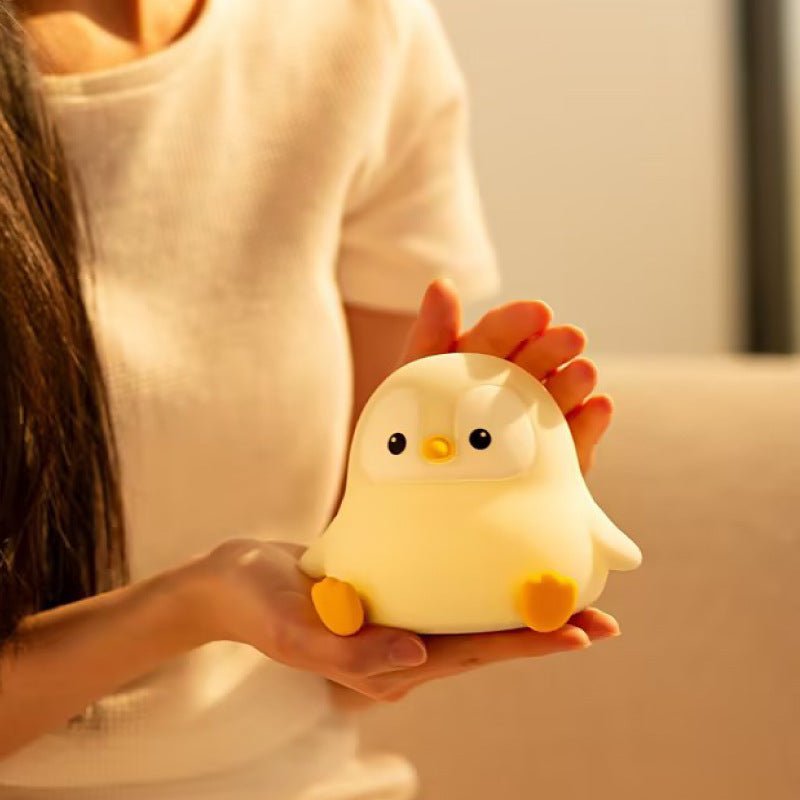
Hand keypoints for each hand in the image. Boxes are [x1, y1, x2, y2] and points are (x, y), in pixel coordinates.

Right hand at [176, 540, 618, 704]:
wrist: (230, 582)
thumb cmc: (255, 605)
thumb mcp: (292, 627)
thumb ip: (349, 651)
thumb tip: (418, 659)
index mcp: (388, 667)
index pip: (471, 656)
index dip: (528, 645)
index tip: (582, 632)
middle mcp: (403, 650)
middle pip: (485, 640)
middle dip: (542, 627)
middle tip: (602, 611)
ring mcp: (399, 623)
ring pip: (471, 614)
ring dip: (518, 599)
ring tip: (566, 579)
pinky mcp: (392, 595)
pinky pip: (446, 587)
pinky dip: (481, 574)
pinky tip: (502, 556)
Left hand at [402, 280, 612, 472]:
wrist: (425, 501)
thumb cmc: (411, 437)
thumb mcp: (416, 382)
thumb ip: (431, 335)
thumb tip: (441, 284)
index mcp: (475, 361)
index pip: (496, 334)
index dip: (516, 322)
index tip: (537, 313)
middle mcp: (509, 386)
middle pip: (533, 363)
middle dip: (551, 349)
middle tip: (570, 338)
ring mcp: (534, 422)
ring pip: (558, 398)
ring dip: (573, 382)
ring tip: (584, 372)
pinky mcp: (556, 459)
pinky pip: (573, 442)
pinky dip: (588, 425)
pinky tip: (599, 407)